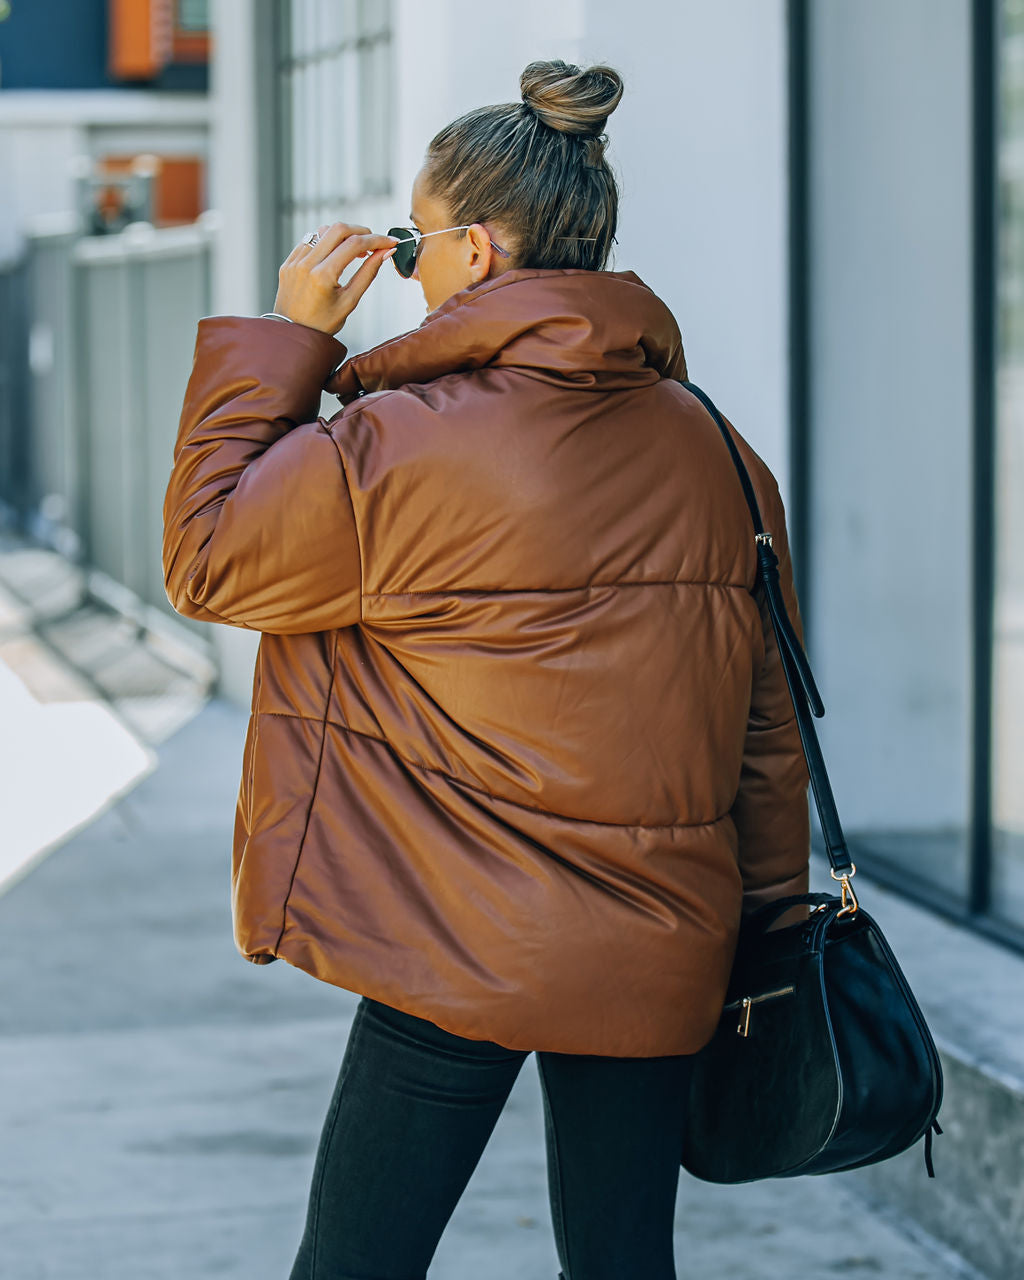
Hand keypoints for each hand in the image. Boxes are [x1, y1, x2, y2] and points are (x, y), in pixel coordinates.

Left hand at [272, 222, 399, 335]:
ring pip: (323, 231)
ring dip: (343, 235)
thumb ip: (368, 274)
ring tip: (355, 250)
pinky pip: (310, 240)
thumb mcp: (350, 301)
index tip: (389, 242)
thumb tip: (384, 253)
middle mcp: (306, 264)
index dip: (376, 240)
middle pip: (338, 229)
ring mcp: (295, 261)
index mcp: (322, 276)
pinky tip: (335, 254)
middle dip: (361, 231)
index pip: (354, 244)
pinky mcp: (289, 261)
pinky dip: (326, 242)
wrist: (293, 333)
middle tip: (373, 243)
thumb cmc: (322, 324)